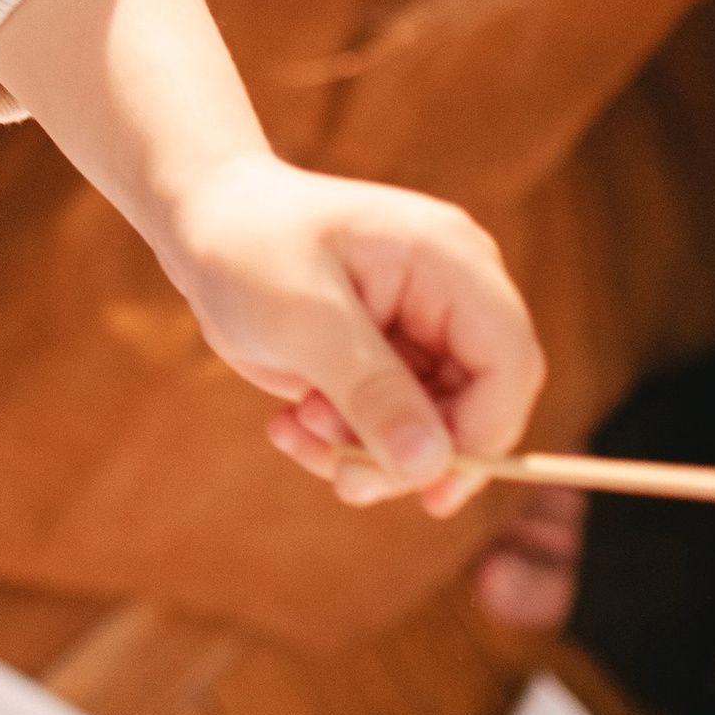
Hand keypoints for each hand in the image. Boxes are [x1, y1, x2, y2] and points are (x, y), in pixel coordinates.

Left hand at [159, 152, 542, 516]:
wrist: (204, 227)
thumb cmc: (250, 246)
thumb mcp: (304, 318)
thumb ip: (372, 390)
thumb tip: (430, 464)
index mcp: (451, 261)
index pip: (510, 362)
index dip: (483, 433)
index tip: (426, 487)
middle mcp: (451, 298)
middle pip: (478, 410)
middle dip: (409, 455)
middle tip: (344, 477)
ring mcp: (422, 334)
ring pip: (431, 435)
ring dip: (366, 453)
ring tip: (297, 427)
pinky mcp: (389, 366)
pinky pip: (392, 433)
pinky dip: (344, 445)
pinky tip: (290, 425)